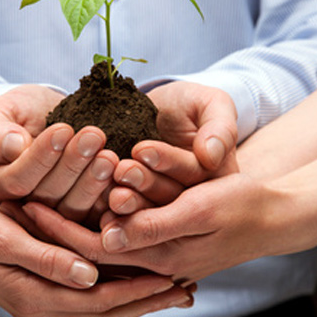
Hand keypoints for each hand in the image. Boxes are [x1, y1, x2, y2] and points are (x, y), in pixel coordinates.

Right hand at [0, 85, 115, 223]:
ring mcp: (53, 219)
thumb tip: (13, 147)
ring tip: (110, 155)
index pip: (18, 179)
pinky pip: (96, 216)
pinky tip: (124, 176)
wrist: (47, 119)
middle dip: (73, 164)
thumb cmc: (18, 112)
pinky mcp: (81, 220)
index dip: (41, 156)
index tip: (63, 129)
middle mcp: (21, 211)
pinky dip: (111, 197)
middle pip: (48, 197)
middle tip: (94, 137)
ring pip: (74, 209)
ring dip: (94, 181)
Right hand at [0, 202, 194, 316]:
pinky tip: (132, 276)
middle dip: (147, 301)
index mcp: (33, 299)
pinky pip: (85, 298)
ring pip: (99, 309)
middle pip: (106, 313)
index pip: (99, 303)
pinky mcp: (40, 289)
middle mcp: (40, 307)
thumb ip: (46, 259)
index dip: (138, 292)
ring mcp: (40, 302)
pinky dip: (114, 290)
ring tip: (171, 286)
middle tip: (187, 288)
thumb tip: (90, 278)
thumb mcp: (4, 238)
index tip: (174, 279)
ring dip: (136, 298)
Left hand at [21, 172, 314, 285]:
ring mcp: (158, 248)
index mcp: (159, 258)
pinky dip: (95, 213)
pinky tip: (74, 199)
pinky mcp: (164, 233)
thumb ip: (155, 227)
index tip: (24, 207)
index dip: (58, 230)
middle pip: (91, 245)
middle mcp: (153, 258)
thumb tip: (109, 238)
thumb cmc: (244, 205)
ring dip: (72, 218)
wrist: (277, 211)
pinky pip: (122, 225)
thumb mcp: (201, 210)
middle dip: (55, 225)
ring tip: (33, 199)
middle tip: (15, 205)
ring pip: (103, 234)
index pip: (95, 249)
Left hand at [108, 81, 238, 214]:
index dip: (168, 161)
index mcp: (218, 179)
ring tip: (108, 189)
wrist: (163, 111)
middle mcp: (194, 199)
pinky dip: (111, 209)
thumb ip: (220, 127)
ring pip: (148, 210)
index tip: (142, 148)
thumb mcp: (213, 105)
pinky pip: (128, 213)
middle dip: (143, 182)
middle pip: (169, 196)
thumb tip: (211, 155)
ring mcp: (166, 206)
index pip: (195, 173)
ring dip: (127, 200)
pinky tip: (96, 201)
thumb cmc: (192, 103)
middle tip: (120, 170)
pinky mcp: (141, 207)